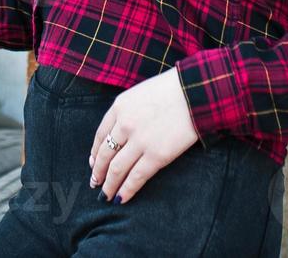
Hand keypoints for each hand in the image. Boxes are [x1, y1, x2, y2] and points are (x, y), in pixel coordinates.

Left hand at [88, 68, 199, 204]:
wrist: (195, 92)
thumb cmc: (172, 90)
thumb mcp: (140, 93)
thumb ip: (127, 111)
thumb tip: (120, 131)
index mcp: (120, 107)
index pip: (100, 135)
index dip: (94, 152)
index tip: (92, 162)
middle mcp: (124, 125)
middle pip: (104, 154)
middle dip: (98, 171)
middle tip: (95, 182)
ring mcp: (139, 142)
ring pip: (116, 169)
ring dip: (109, 184)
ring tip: (105, 195)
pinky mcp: (156, 156)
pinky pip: (136, 177)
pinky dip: (126, 190)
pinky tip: (121, 198)